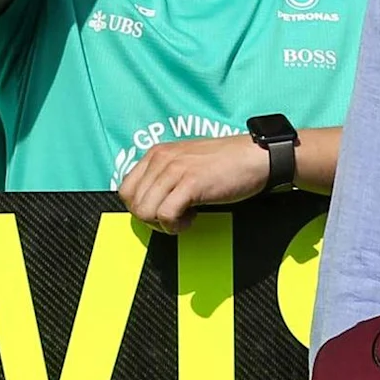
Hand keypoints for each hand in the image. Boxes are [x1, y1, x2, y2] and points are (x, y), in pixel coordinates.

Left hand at [117, 136, 270, 231]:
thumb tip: (148, 202)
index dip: (141, 208)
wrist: (254, 157)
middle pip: (133, 204)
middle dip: (151, 219)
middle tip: (174, 217)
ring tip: (185, 216)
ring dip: (163, 223)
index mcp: (156, 154)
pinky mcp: (190, 184)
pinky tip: (192, 218)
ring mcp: (174, 170)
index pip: (125, 189)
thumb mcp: (185, 163)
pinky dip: (176, 226)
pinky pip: (165, 215)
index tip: (161, 211)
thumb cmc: (225, 163)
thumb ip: (164, 176)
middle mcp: (161, 159)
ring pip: (145, 211)